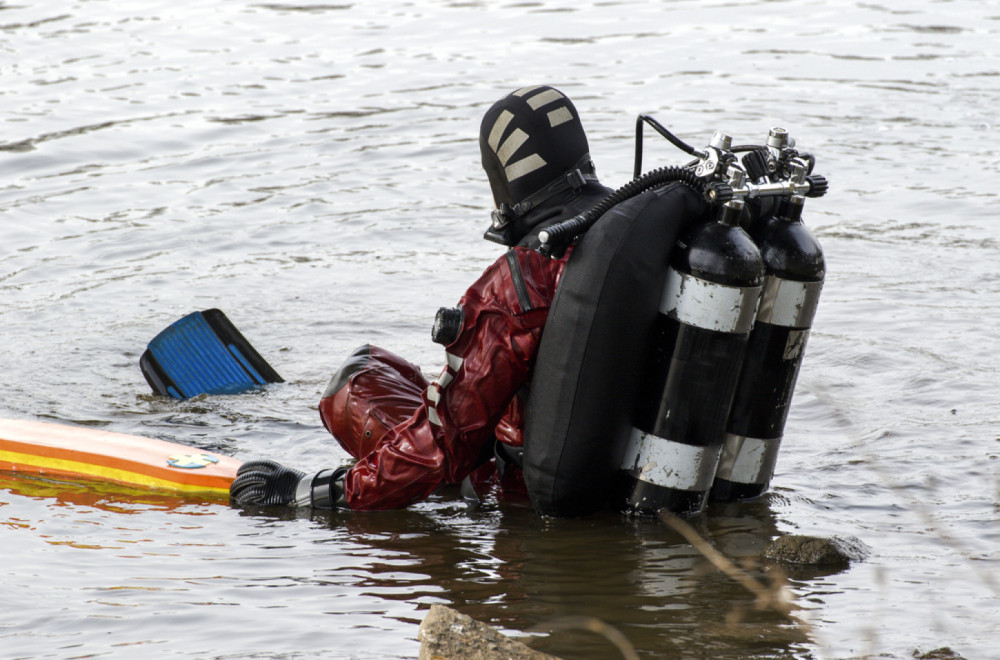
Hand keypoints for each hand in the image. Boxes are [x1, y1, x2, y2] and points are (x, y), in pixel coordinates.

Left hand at [230, 459, 348, 508]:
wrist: (307, 492)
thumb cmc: (298, 484)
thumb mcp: (287, 473)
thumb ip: (275, 473)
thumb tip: (260, 475)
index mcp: (277, 468)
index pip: (258, 464)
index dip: (247, 467)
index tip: (240, 470)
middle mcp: (272, 475)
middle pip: (250, 475)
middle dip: (239, 480)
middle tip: (234, 484)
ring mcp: (270, 486)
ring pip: (249, 485)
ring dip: (239, 489)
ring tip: (234, 493)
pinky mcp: (269, 496)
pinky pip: (253, 496)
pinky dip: (245, 498)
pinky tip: (241, 500)